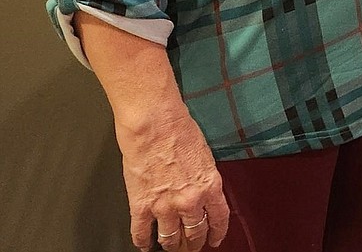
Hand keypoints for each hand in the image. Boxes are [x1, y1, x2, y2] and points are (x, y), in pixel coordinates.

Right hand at [116, 107, 229, 250]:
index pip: (219, 218)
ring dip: (171, 245)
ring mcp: (164, 206)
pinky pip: (141, 233)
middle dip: (194, 243)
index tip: (214, 240)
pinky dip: (142, 243)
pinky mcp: (141, 206)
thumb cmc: (179, 131)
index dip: (217, 233)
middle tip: (192, 247)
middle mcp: (189, 200)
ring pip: (170, 238)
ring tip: (170, 247)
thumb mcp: (205, 156)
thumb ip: (204, 178)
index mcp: (209, 185)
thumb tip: (202, 190)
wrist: (154, 125)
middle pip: (195, 232)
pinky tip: (144, 246)